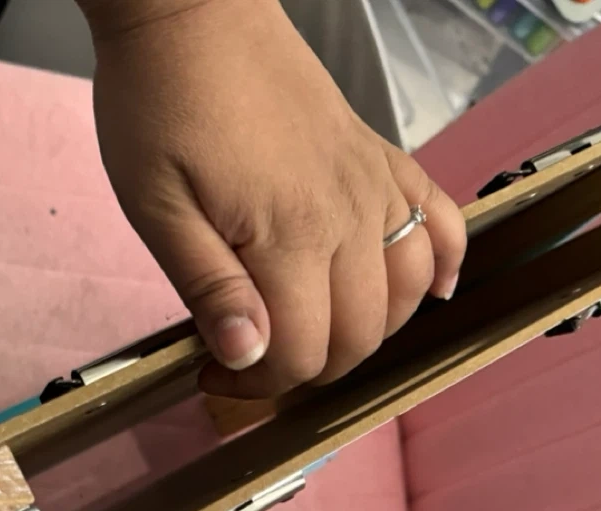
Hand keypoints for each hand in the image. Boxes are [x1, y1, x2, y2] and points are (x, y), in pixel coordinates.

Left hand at [78, 0, 465, 396]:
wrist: (192, 15)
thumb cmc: (160, 106)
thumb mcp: (157, 209)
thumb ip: (209, 289)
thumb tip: (249, 358)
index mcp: (291, 235)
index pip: (303, 352)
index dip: (257, 383)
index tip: (212, 375)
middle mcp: (349, 215)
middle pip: (362, 335)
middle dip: (310, 369)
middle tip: (252, 360)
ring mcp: (373, 184)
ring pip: (409, 291)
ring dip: (370, 331)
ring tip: (314, 331)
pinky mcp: (380, 156)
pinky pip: (440, 219)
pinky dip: (443, 263)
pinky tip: (432, 290)